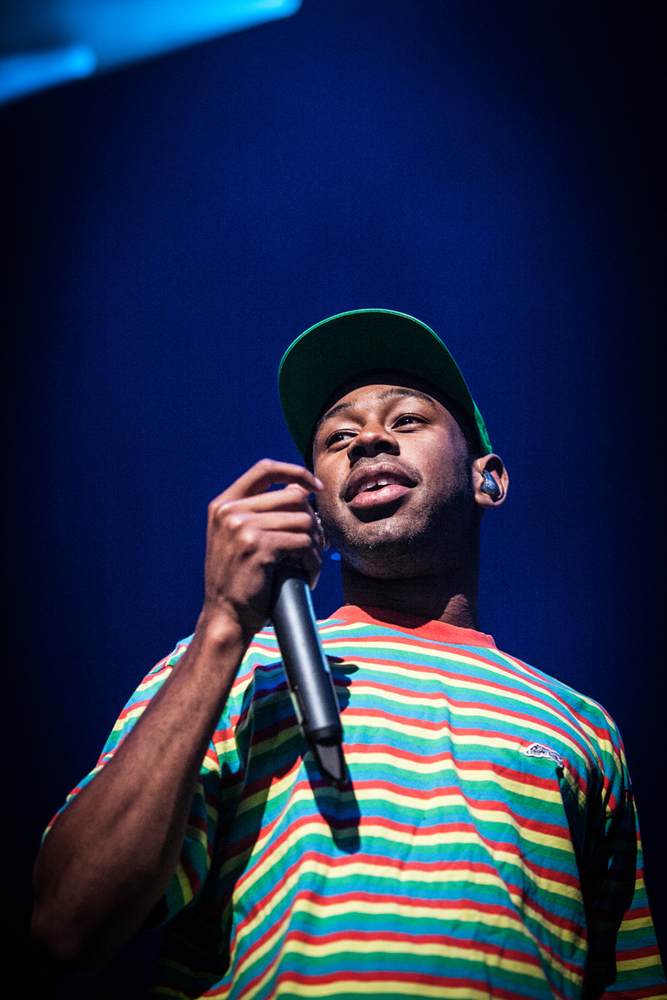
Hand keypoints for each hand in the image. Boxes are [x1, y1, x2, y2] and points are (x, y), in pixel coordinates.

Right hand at [200, 459, 323, 640]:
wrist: (226, 616)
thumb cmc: (239, 581)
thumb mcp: (239, 539)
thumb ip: (261, 512)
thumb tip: (302, 490)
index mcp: (224, 505)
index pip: (265, 469)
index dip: (295, 472)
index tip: (315, 486)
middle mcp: (230, 512)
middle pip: (294, 497)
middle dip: (314, 521)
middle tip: (317, 545)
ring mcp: (242, 528)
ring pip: (304, 521)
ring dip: (316, 546)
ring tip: (311, 564)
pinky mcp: (259, 547)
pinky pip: (304, 543)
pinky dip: (313, 560)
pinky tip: (308, 575)